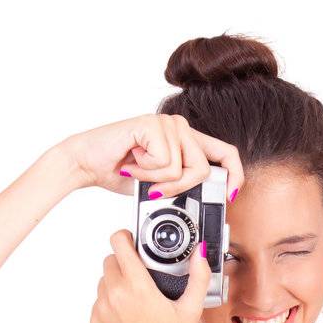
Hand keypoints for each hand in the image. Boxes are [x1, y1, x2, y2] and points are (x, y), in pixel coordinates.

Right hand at [61, 113, 244, 199]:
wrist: (88, 162)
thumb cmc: (121, 172)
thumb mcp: (160, 185)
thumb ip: (183, 186)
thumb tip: (206, 199)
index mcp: (187, 140)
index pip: (226, 153)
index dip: (234, 175)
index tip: (230, 195)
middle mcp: (181, 127)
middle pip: (202, 168)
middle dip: (179, 188)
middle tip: (156, 190)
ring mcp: (168, 123)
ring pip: (181, 169)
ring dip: (156, 180)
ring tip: (138, 170)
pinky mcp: (153, 124)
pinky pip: (164, 162)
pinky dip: (145, 171)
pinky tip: (132, 161)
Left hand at [90, 229, 211, 322]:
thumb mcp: (190, 310)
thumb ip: (198, 277)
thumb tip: (201, 253)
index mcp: (137, 287)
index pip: (118, 243)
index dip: (125, 237)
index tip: (131, 241)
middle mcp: (115, 295)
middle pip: (110, 260)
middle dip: (123, 262)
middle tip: (139, 275)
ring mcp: (102, 309)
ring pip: (103, 281)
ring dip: (116, 282)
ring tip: (134, 298)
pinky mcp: (95, 322)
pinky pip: (99, 301)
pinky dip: (110, 302)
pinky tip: (127, 315)